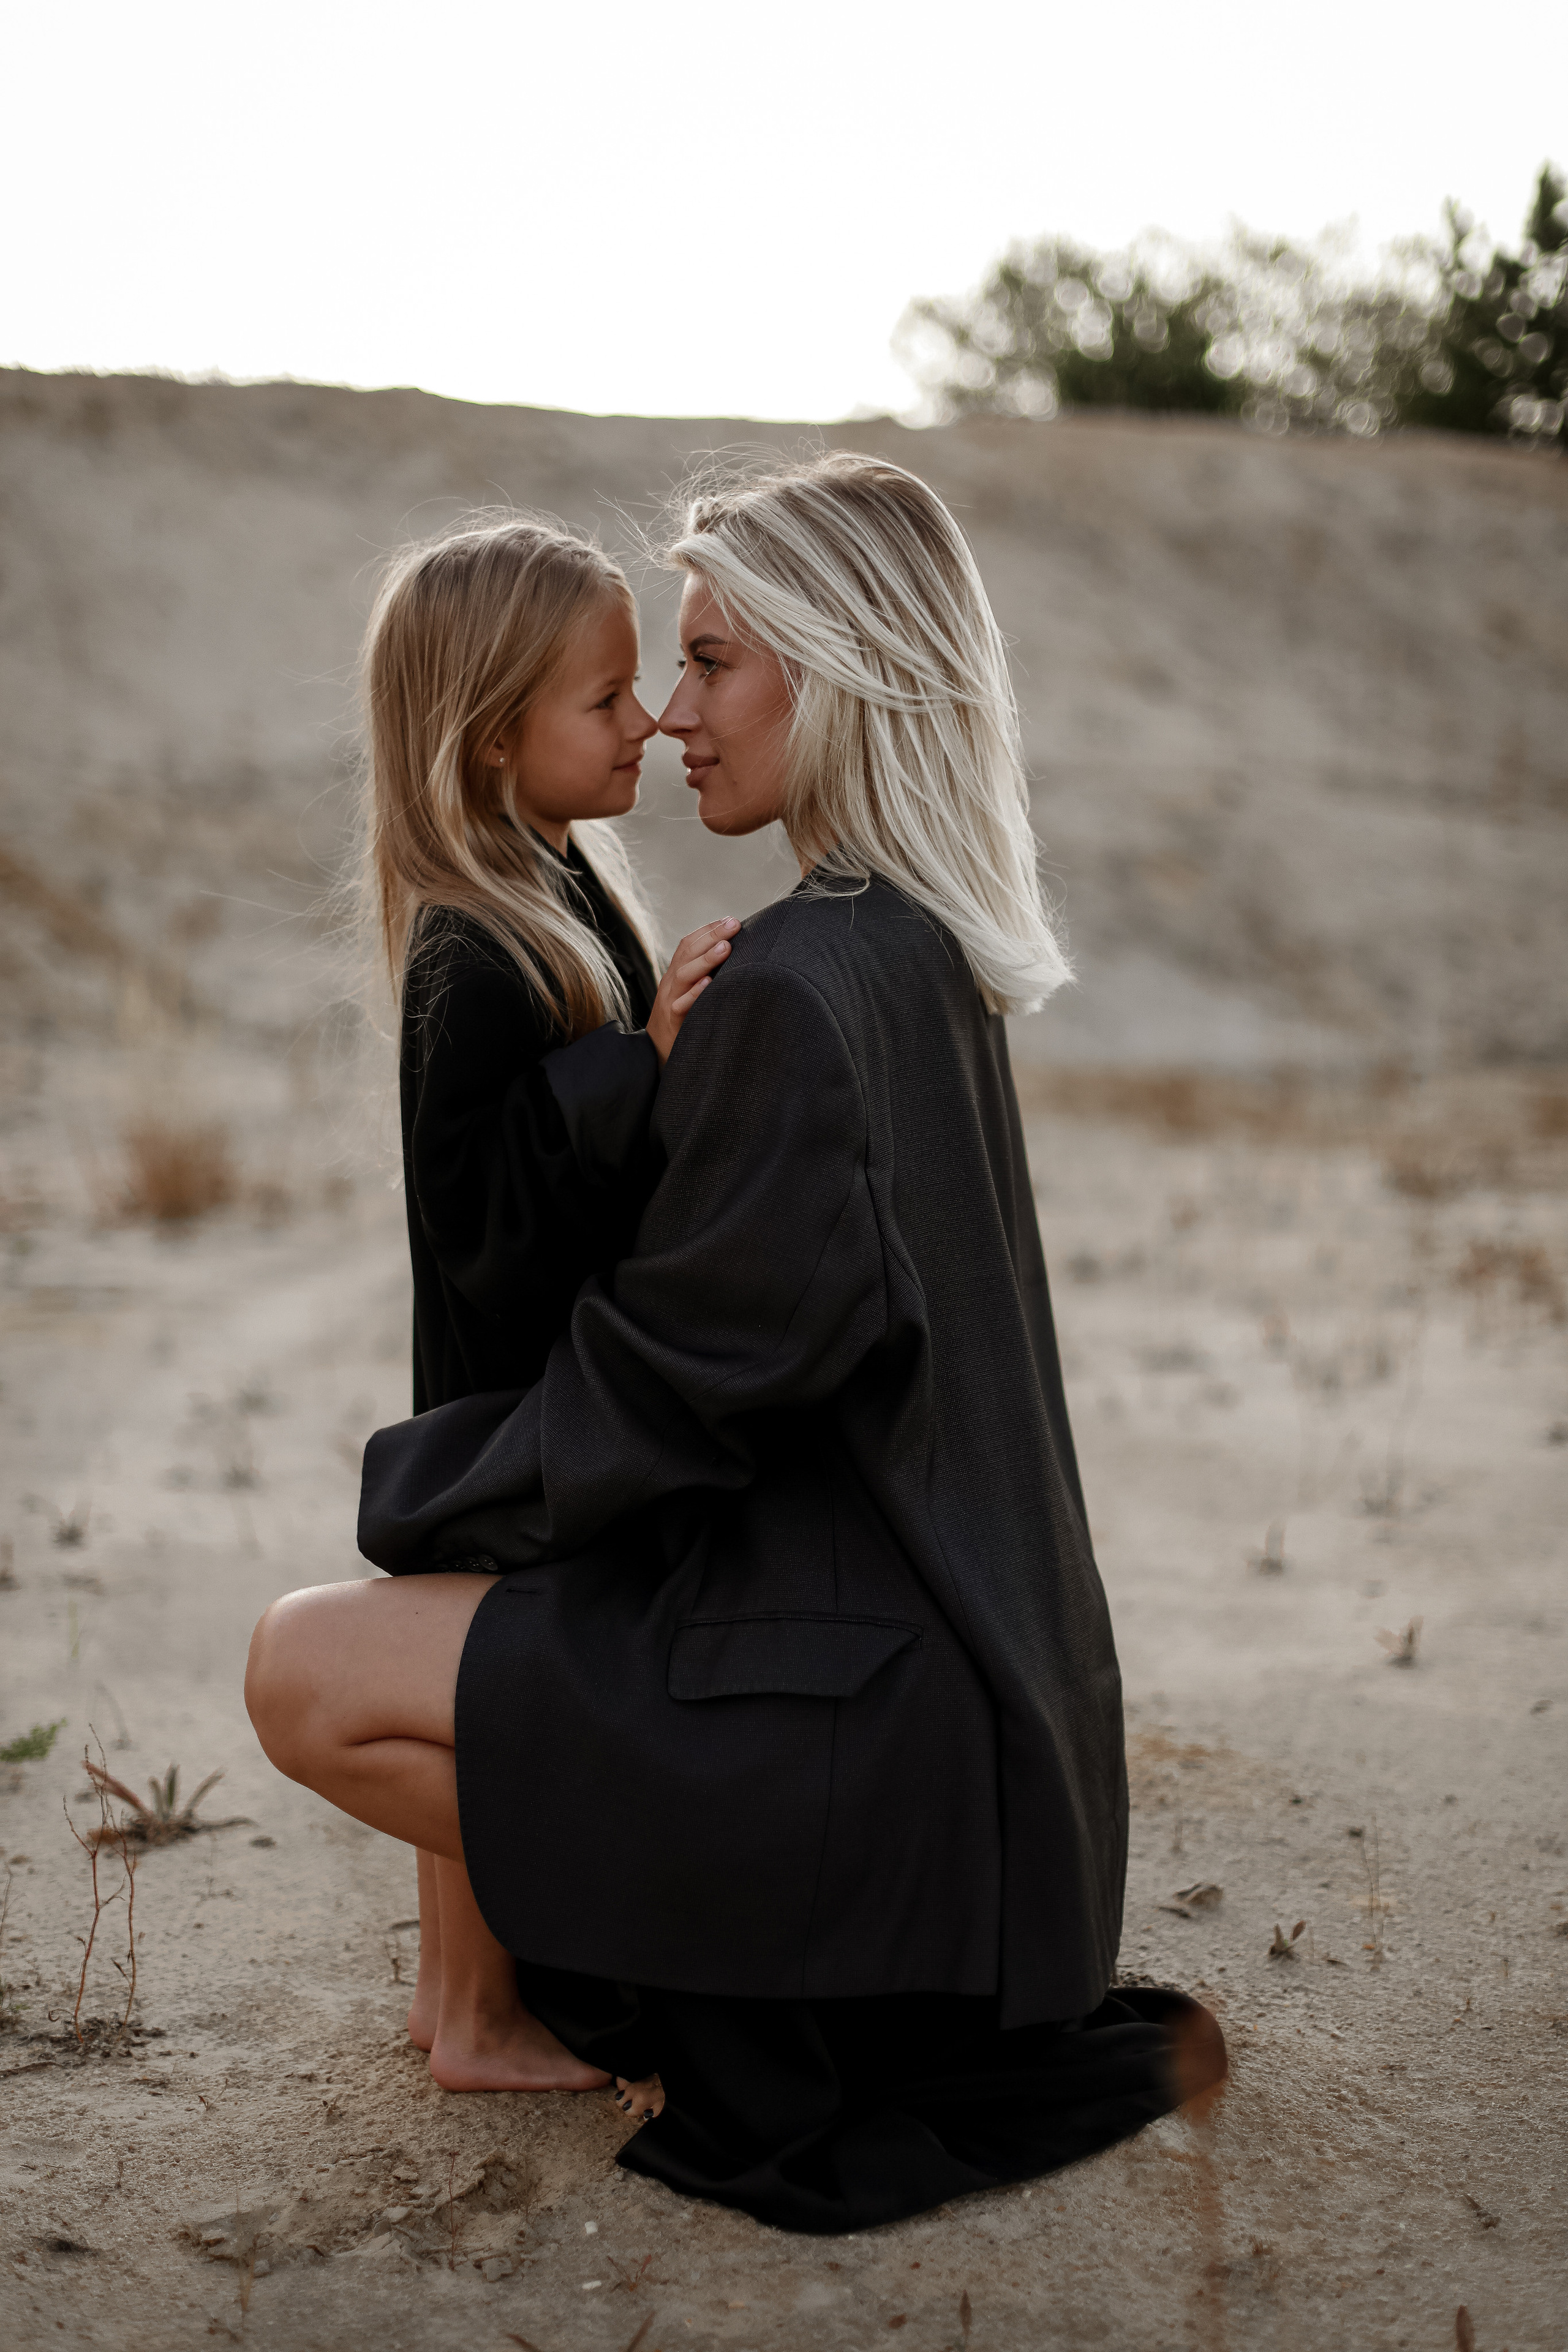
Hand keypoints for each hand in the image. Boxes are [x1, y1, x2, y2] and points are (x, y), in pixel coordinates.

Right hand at [646, 918, 739, 1064]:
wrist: (655, 1053)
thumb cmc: (682, 1021)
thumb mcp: (688, 993)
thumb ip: (703, 974)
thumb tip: (731, 955)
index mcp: (675, 973)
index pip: (688, 944)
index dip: (708, 929)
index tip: (730, 920)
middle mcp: (671, 983)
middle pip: (687, 953)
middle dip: (711, 936)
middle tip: (734, 925)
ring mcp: (669, 1001)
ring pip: (684, 975)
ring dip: (706, 960)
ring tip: (726, 947)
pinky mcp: (673, 1022)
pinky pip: (682, 1006)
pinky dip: (695, 993)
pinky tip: (709, 983)